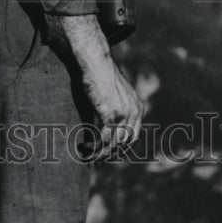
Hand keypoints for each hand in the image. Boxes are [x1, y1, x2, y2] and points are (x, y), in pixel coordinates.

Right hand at [43, 12, 142, 158]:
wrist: (97, 62)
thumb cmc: (102, 74)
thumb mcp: (115, 92)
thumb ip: (117, 105)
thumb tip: (109, 120)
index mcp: (137, 107)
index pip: (133, 136)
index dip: (121, 148)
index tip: (109, 154)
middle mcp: (133, 112)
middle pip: (123, 143)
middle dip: (109, 154)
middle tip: (96, 160)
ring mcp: (122, 114)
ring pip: (112, 144)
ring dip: (99, 153)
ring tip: (87, 157)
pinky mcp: (109, 114)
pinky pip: (102, 138)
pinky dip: (93, 146)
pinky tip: (84, 148)